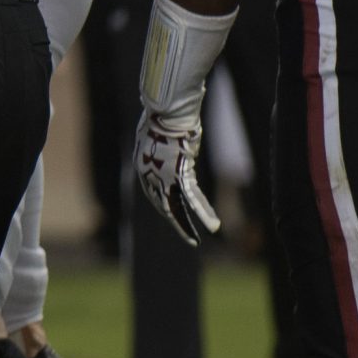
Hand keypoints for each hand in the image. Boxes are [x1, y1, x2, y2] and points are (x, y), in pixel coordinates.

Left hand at [133, 107, 221, 244]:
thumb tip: (178, 144)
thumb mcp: (154, 135)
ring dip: (185, 226)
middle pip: (162, 205)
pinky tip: (213, 225)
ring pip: (176, 207)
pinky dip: (204, 212)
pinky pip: (193, 198)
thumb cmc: (159, 119)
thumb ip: (163, 147)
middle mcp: (151, 177)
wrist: (164, 116)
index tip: (169, 213)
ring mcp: (164, 178)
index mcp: (144, 168)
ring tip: (194, 241)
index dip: (162, 205)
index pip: (152, 194)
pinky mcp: (180, 177)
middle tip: (185, 236)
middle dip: (173, 221)